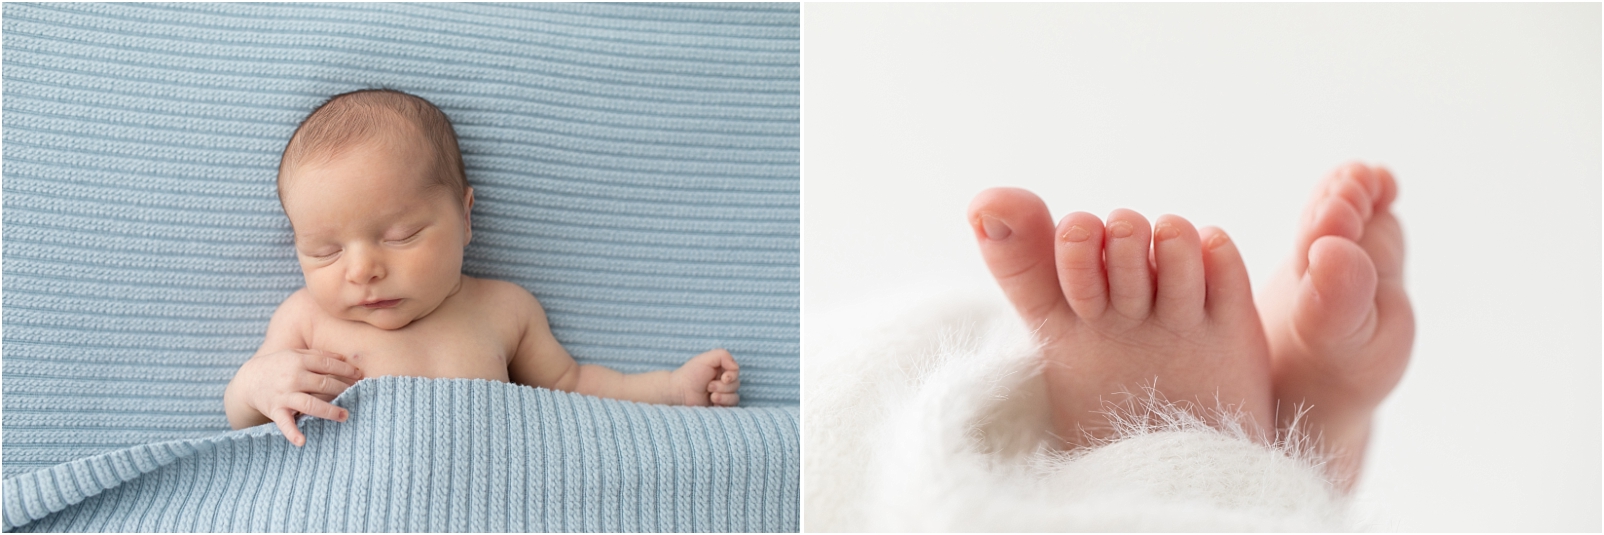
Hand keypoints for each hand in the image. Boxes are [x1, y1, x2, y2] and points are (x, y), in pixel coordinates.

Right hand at [224, 349, 362, 445]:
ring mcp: (284, 395)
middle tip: (358, 393)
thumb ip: (318, 355)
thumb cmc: (278, 366)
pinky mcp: (276, 410)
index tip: (360, 376)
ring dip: (329, 410)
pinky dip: (293, 433)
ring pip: (310, 403)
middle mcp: (293, 378)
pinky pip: (285, 423)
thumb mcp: (295, 354)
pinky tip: (302, 441)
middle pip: (323, 383)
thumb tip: (344, 358)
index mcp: (299, 361)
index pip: (327, 364)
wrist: (249, 381)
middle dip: (343, 388)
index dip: (345, 370)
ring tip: (345, 416)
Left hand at [670, 348, 739, 405]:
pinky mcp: (719, 406)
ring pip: (735, 396)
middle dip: (723, 386)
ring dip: (723, 396)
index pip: (736, 371)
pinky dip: (723, 403)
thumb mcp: (706, 358)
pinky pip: (731, 407)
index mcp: (721, 369)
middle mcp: (723, 382)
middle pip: (736, 384)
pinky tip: (713, 401)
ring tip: (711, 395)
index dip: (732, 375)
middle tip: (709, 386)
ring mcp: (721, 395)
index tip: (724, 378)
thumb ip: (724, 356)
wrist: (679, 392)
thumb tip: (736, 368)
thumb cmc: (690, 374)